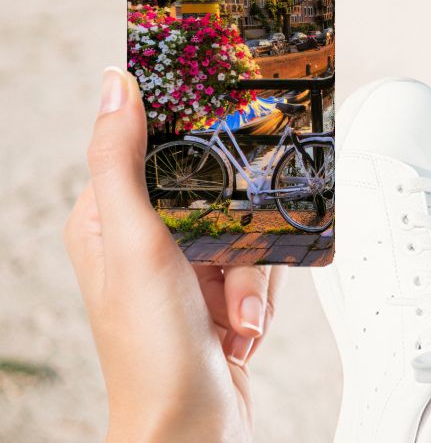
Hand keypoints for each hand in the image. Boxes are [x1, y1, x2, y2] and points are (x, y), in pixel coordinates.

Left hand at [64, 67, 285, 442]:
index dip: (186, 137)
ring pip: (244, 224)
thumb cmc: (152, 353)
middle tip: (227, 259)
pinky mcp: (219, 290)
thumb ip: (122, 162)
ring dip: (250, 272)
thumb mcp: (135, 244)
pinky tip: (243, 324)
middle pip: (213, 186)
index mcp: (107, 220)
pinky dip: (261, 293)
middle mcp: (145, 239)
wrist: (194, 430)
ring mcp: (185, 267)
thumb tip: (115, 85)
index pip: (147, 147)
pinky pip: (260, 261)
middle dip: (235, 228)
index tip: (220, 122)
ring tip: (234, 310)